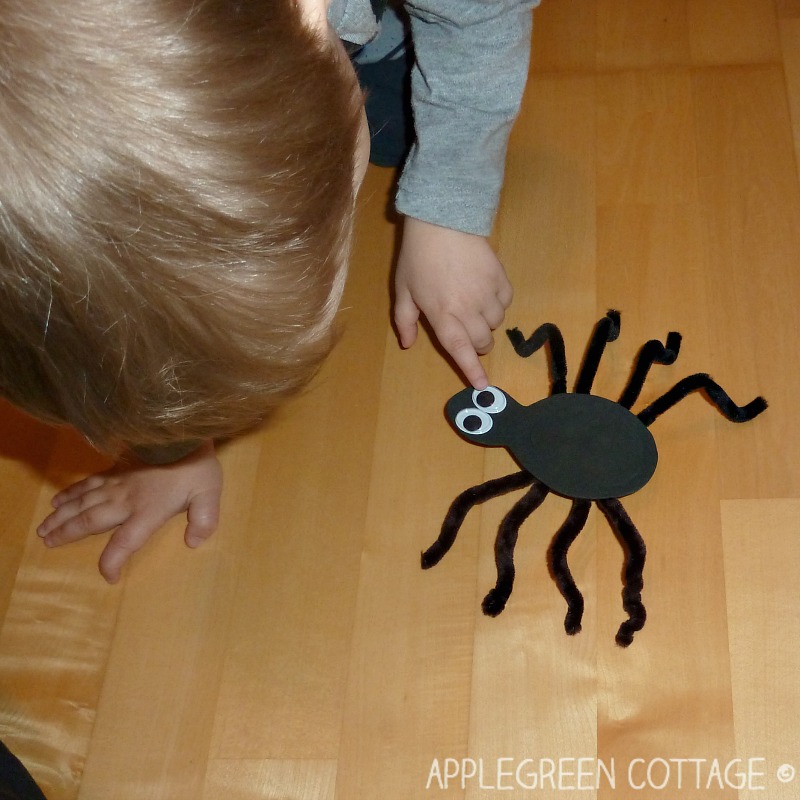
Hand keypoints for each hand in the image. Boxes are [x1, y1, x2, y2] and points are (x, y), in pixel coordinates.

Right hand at [37, 441, 221, 582]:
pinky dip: (71, 492)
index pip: (125, 542)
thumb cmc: (197, 467)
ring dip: (62, 516)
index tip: (108, 576)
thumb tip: (193, 543)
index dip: (113, 561)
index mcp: (148, 511)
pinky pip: (89, 482)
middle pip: (90, 521)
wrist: (183, 432)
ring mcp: (118, 483)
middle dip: (67, 534)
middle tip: (46, 543)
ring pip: (83, 502)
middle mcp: (126, 500)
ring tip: (43, 528)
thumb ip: (204, 520)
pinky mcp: (117, 469)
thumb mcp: (209, 495)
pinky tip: (58, 499)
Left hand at [394, 217, 512, 387]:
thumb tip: (408, 344)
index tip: (482, 385)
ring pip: (496, 324)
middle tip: (464, 329)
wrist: (443, 221)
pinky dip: (498, 303)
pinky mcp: (501, 278)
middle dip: (476, 344)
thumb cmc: (417, 257)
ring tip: (472, 306)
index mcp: (443, 316)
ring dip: (486, 323)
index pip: (461, 351)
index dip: (472, 371)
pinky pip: (506, 302)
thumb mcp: (403, 290)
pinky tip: (485, 291)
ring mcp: (487, 294)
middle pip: (482, 342)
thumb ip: (404, 320)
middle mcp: (468, 309)